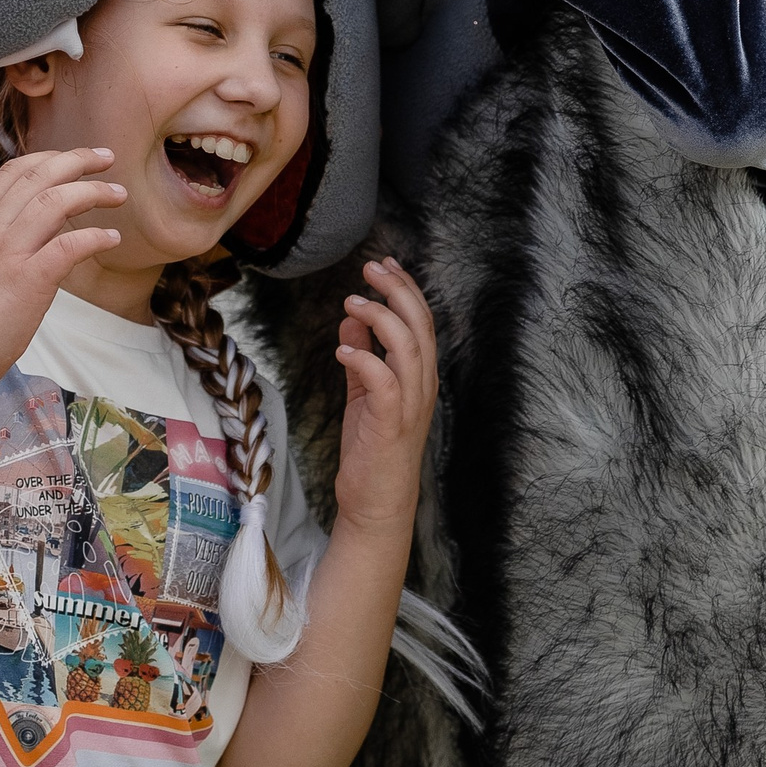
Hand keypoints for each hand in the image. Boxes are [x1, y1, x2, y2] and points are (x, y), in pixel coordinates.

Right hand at [0, 149, 125, 404]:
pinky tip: (112, 238)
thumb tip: (37, 231)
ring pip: (56, 201)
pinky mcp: (27, 281)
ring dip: (94, 193)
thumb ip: (0, 242)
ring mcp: (8, 253)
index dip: (49, 157)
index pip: (14, 171)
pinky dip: (96, 236)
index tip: (77, 158)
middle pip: (39, 176)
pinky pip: (69, 245)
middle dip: (78, 161)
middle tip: (107, 158)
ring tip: (119, 195)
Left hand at [329, 257, 438, 535]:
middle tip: (371, 267)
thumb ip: (362, 355)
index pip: (421, 321)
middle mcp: (422, 386)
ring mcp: (410, 405)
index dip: (406, 289)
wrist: (376, 503)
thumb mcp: (364, 393)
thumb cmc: (372, 449)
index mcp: (419, 376)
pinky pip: (385, 382)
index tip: (385, 263)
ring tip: (352, 301)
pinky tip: (343, 348)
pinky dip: (366, 359)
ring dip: (381, 319)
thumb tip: (352, 318)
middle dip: (397, 291)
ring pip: (408, 348)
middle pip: (420, 326)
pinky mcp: (391, 423)